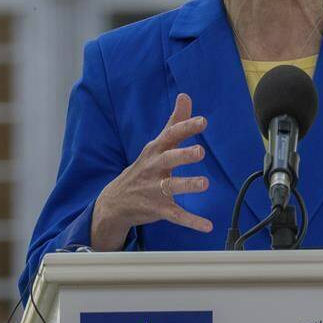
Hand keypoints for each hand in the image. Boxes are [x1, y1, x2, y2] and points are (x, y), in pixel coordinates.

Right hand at [91, 93, 212, 250]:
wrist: (115, 201)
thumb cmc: (144, 167)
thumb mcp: (157, 144)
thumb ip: (175, 122)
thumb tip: (185, 96)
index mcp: (156, 151)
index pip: (171, 135)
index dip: (186, 127)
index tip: (202, 121)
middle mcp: (155, 168)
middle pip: (168, 159)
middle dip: (183, 155)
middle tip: (200, 152)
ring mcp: (155, 189)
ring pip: (172, 187)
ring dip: (188, 185)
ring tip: (204, 184)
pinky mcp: (158, 209)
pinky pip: (176, 215)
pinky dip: (192, 221)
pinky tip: (207, 226)